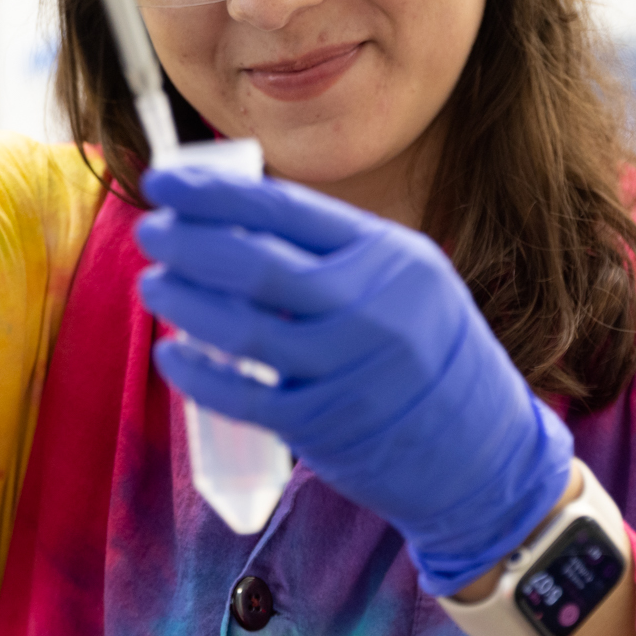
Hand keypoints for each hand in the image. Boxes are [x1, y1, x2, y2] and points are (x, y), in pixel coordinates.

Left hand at [136, 166, 574, 595]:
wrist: (485, 457)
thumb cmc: (434, 356)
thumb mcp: (408, 282)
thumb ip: (336, 253)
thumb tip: (235, 220)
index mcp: (389, 258)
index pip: (284, 208)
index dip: (213, 192)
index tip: (164, 178)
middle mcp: (370, 308)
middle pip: (254, 263)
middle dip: (187, 241)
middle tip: (150, 229)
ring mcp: (347, 370)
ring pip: (241, 328)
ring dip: (184, 301)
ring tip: (154, 285)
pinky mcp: (325, 426)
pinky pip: (243, 395)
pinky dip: (197, 373)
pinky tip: (171, 354)